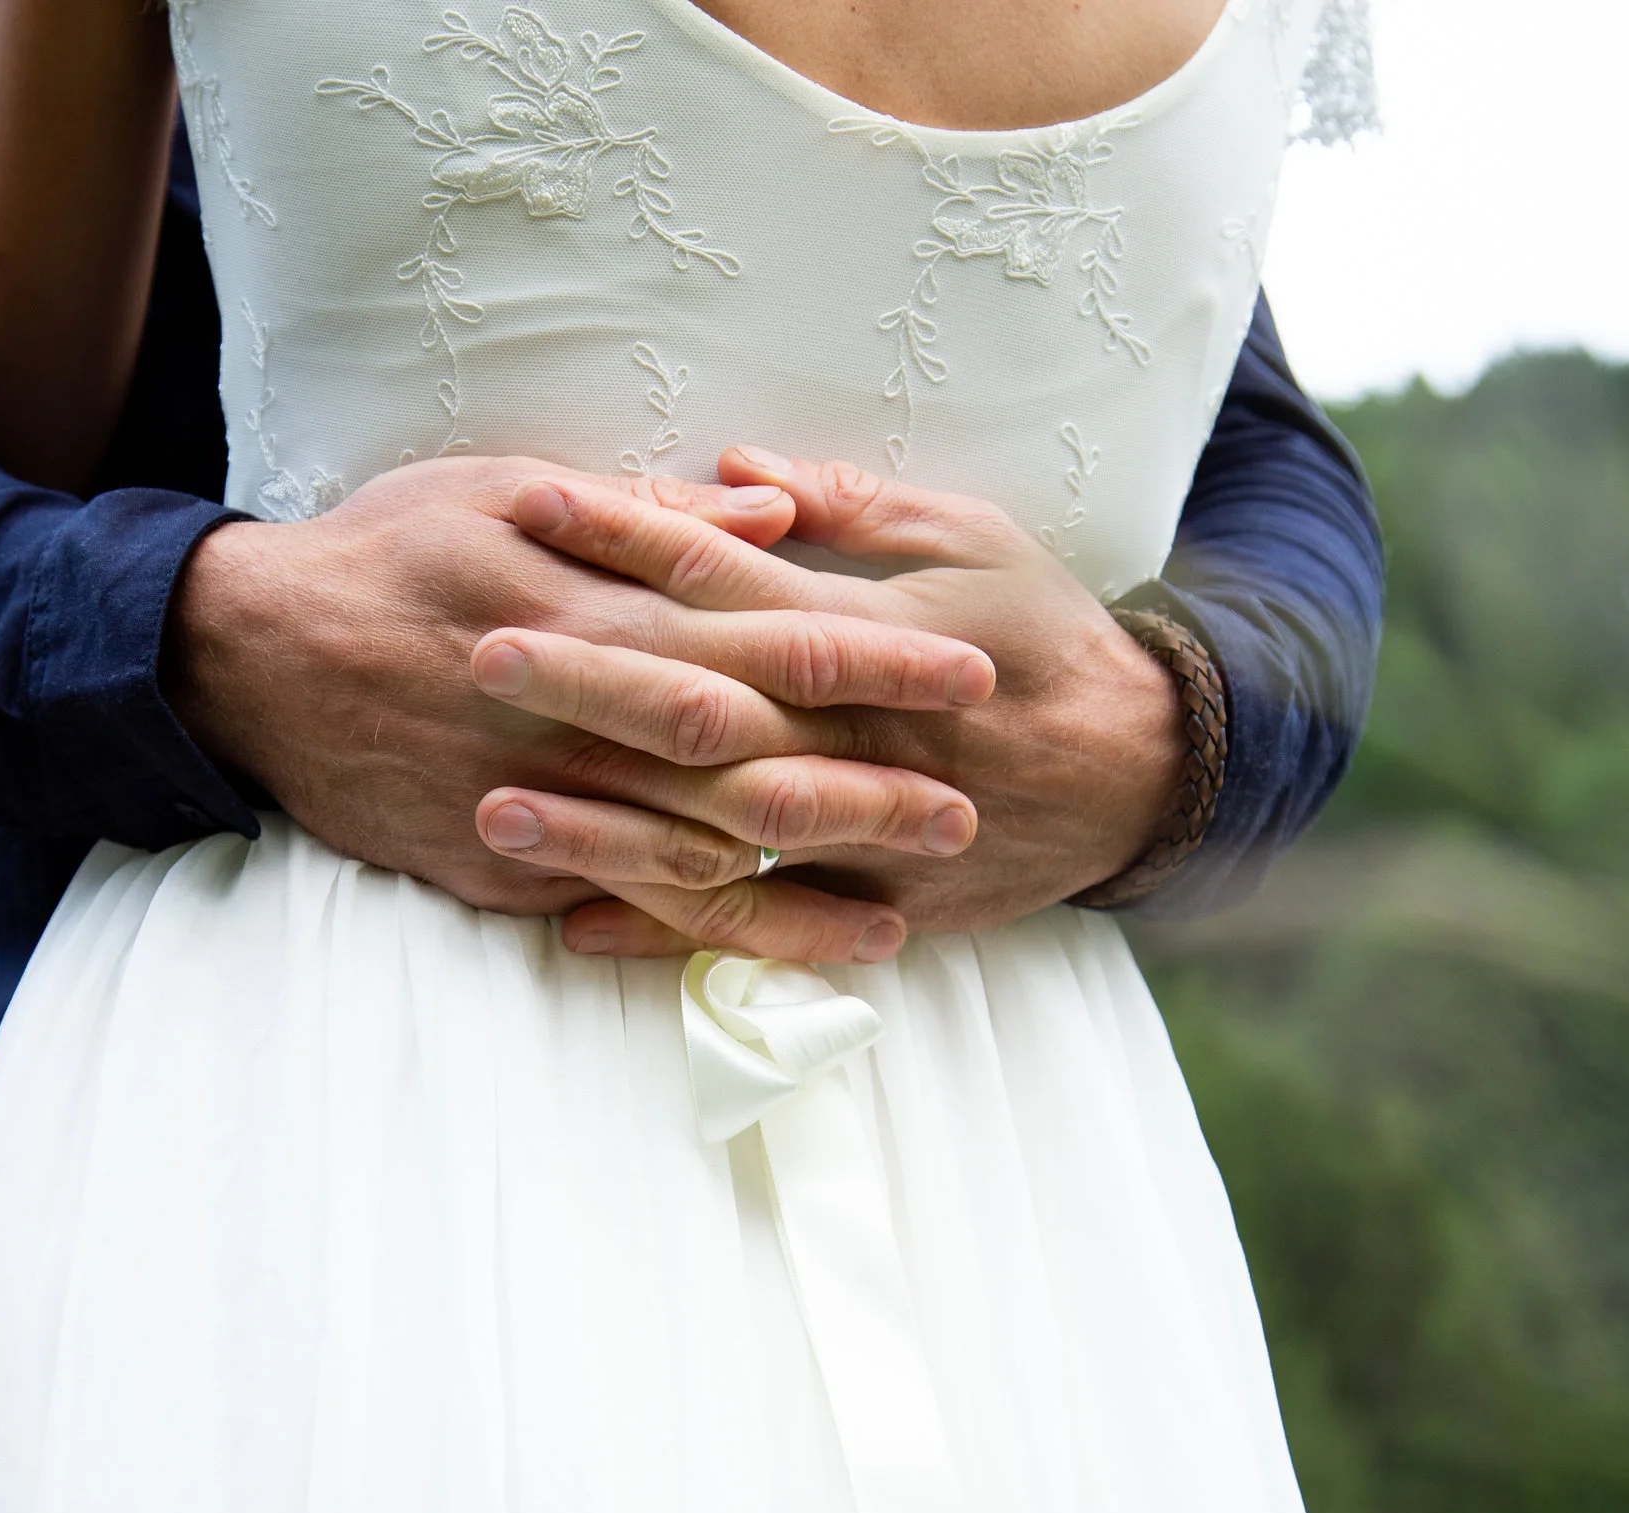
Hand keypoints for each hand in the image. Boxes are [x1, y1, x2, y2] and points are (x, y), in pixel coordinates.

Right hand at [164, 455, 997, 962]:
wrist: (249, 660)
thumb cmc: (391, 552)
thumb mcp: (506, 489)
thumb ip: (651, 515)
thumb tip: (775, 517)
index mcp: (598, 604)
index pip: (769, 632)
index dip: (875, 655)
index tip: (969, 668)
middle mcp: (581, 713)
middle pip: (755, 759)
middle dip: (869, 788)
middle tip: (970, 809)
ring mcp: (544, 801)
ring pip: (700, 856)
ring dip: (808, 883)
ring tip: (908, 908)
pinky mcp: (504, 865)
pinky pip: (626, 908)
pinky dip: (708, 931)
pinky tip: (783, 948)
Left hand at [475, 449, 1184, 954]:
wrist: (1147, 774)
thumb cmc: (1049, 638)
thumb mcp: (976, 542)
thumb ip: (856, 506)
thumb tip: (735, 463)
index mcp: (873, 631)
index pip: (730, 574)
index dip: (630, 534)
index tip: (532, 502)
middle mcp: (858, 731)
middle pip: (705, 703)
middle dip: (590, 677)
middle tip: (481, 651)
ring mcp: (864, 825)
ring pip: (716, 828)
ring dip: (603, 822)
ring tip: (491, 810)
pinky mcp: (873, 898)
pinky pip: (759, 924)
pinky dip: (667, 934)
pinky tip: (572, 929)